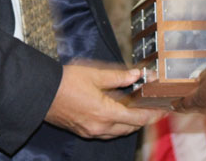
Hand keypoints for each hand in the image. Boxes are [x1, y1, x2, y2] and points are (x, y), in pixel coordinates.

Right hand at [44, 63, 165, 138]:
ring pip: (118, 132)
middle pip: (130, 128)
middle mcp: (100, 127)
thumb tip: (137, 75)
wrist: (42, 93)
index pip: (137, 118)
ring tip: (138, 111)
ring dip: (130, 124)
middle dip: (143, 120)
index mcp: (106, 113)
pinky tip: (118, 114)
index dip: (152, 114)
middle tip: (153, 109)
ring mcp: (91, 132)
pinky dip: (117, 125)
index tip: (163, 110)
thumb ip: (118, 77)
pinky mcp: (83, 131)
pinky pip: (106, 132)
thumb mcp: (95, 74)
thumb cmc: (67, 81)